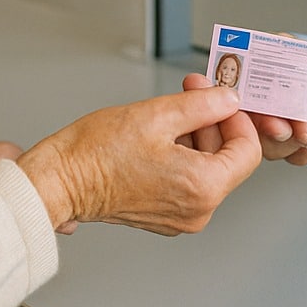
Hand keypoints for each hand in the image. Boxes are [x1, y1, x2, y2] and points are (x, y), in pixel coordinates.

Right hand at [17, 86, 260, 234]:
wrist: (59, 181)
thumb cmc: (96, 152)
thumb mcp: (158, 114)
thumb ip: (203, 105)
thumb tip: (229, 99)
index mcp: (203, 188)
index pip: (247, 151)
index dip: (237, 118)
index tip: (221, 99)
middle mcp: (197, 210)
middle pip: (228, 159)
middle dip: (213, 121)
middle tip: (192, 90)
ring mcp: (180, 217)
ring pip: (207, 168)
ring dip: (196, 135)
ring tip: (169, 111)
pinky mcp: (164, 215)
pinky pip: (188, 180)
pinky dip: (182, 155)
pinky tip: (160, 136)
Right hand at [185, 44, 306, 165]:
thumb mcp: (295, 47)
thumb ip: (273, 46)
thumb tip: (255, 42)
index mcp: (248, 89)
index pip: (225, 99)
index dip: (225, 103)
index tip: (236, 101)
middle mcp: (256, 116)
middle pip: (242, 131)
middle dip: (259, 127)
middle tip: (273, 122)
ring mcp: (274, 137)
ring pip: (268, 147)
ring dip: (284, 138)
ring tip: (302, 126)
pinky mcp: (296, 150)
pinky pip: (294, 156)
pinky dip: (304, 145)